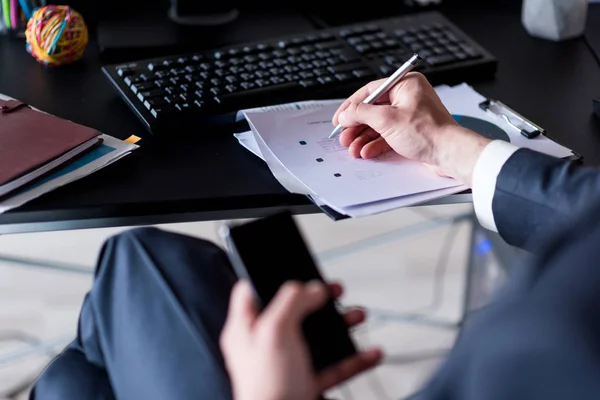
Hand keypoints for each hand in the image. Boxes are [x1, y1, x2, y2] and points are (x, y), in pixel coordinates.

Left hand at [220, 280, 381, 399]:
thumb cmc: (266, 388)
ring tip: (357, 315)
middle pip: (292, 311)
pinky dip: (354, 358)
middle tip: (333, 289)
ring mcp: (286, 365)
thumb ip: (292, 302)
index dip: (266, 274)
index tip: (287, 264)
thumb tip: (310, 288)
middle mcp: (265, 345)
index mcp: (246, 329)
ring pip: (317, 337)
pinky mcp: (305, 384)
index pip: (250, 291)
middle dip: (318, 298)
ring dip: (340, 325)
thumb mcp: (275, 331)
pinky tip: (370, 352)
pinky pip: (334, 366)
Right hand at [332, 72, 491, 185]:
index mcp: (405, 84)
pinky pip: (388, 135)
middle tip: (344, 136)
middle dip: (357, 126)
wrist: (449, 153)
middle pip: (373, 109)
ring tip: (353, 149)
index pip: (370, 91)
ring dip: (364, 137)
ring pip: (379, 124)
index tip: (340, 118)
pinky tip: (366, 152)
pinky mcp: (411, 131)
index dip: (352, 105)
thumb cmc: (428, 132)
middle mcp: (408, 96)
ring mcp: (410, 114)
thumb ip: (361, 114)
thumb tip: (346, 113)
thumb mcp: (387, 120)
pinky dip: (376, 143)